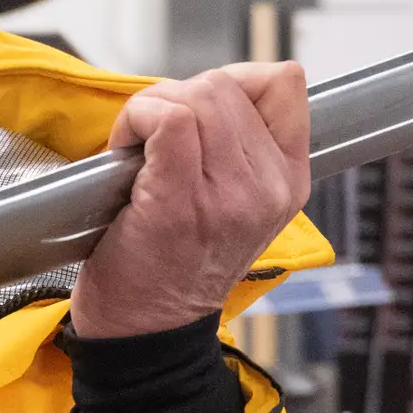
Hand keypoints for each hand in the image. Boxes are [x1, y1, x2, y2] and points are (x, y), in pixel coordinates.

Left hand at [69, 60, 309, 338]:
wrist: (148, 332)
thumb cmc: (176, 263)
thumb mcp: (236, 206)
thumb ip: (242, 146)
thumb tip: (221, 84)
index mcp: (287, 182)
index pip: (284, 83)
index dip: (232, 81)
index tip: (199, 113)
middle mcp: (266, 188)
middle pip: (225, 85)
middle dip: (177, 96)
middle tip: (151, 138)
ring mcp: (227, 197)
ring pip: (194, 97)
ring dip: (150, 109)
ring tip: (138, 150)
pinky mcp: (179, 203)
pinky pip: (166, 119)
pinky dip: (136, 120)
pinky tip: (125, 152)